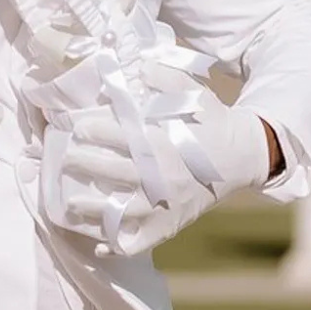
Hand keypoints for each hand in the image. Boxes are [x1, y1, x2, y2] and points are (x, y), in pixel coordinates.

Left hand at [41, 89, 271, 256]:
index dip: (97, 132)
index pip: (124, 138)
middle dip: (86, 164)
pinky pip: (140, 242)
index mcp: (166, 144)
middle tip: (66, 157)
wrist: (244, 158)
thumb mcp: (195, 95)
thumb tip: (140, 64)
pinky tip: (98, 244)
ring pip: (122, 213)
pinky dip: (118, 245)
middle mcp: (163, 177)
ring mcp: (165, 205)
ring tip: (70, 203)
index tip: (77, 127)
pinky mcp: (170, 224)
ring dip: (93, 210)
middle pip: (116, 173)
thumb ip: (167, 78)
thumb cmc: (213, 123)